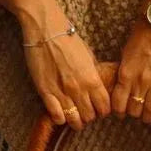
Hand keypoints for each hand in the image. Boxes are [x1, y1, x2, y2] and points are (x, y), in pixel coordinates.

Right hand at [21, 17, 110, 131]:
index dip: (103, 110)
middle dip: (89, 116)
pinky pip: (56, 116)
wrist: (46, 29)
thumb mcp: (88, 56)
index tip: (99, 108)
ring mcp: (62, 92)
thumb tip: (98, 86)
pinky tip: (61, 114)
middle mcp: (79, 89)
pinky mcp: (46, 92)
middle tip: (85, 111)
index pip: (104, 107)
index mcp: (92, 79)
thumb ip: (93, 74)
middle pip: (90, 116)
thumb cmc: (68, 39)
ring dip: (76, 121)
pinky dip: (60, 118)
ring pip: (75, 120)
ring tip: (74, 116)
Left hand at [112, 22, 150, 123]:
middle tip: (137, 113)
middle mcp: (139, 80)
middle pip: (134, 109)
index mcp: (125, 73)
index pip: (118, 103)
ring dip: (148, 116)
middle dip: (134, 113)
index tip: (122, 113)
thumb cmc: (144, 31)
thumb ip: (127, 70)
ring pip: (150, 109)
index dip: (120, 111)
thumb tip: (125, 85)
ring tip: (149, 117)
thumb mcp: (127, 52)